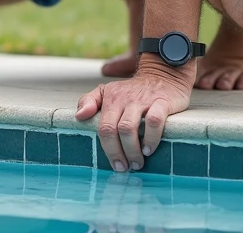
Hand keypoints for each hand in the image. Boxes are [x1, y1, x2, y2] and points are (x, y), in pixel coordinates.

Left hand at [75, 61, 192, 172]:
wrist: (163, 75)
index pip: (102, 127)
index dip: (107, 149)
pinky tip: (149, 149)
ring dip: (132, 150)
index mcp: (110, 98)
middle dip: (117, 153)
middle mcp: (124, 99)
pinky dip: (151, 138)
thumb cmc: (133, 91)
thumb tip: (78, 116)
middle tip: (125, 167)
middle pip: (113, 130)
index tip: (115, 164)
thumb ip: (90, 101)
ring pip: (128, 127)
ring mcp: (142, 100)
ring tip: (137, 162)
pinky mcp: (161, 102)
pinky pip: (153, 121)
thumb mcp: (108, 91)